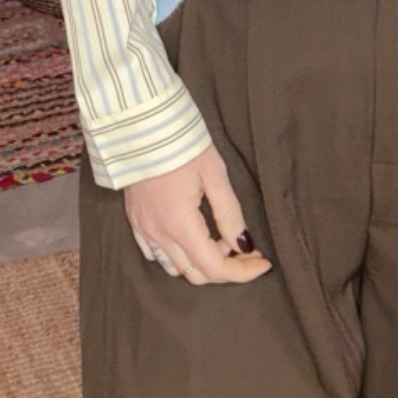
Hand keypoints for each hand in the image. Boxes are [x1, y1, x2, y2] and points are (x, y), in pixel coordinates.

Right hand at [124, 144, 272, 286]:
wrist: (140, 123)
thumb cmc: (181, 144)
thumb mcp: (214, 174)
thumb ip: (229, 214)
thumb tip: (244, 245)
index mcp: (179, 225)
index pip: (214, 267)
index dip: (242, 272)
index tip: (263, 262)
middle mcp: (158, 234)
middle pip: (195, 274)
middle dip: (225, 267)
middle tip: (244, 246)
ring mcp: (142, 229)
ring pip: (174, 267)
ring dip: (200, 261)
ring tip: (217, 236)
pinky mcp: (134, 220)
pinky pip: (155, 254)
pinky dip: (177, 255)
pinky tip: (191, 235)